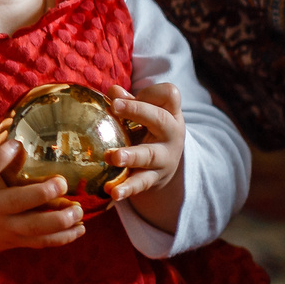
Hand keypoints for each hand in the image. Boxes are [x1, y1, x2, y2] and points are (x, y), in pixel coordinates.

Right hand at [0, 118, 88, 281]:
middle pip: (16, 203)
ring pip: (34, 228)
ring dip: (59, 221)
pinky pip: (42, 242)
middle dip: (41, 194)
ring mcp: (6, 226)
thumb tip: (0, 117)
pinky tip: (81, 228)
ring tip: (78, 211)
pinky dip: (63, 238)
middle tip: (62, 182)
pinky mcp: (17, 240)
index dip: (0, 157)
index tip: (16, 144)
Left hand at [106, 82, 185, 231]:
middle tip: (113, 107)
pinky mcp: (154, 178)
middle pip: (160, 120)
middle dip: (138, 112)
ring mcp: (164, 157)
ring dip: (132, 155)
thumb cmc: (149, 130)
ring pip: (150, 155)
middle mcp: (171, 134)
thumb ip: (129, 102)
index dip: (150, 92)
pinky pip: (141, 183)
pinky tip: (114, 192)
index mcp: (170, 113)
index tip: (123, 95)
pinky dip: (127, 188)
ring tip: (113, 157)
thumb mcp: (145, 115)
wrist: (166, 166)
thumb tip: (113, 91)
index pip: (169, 95)